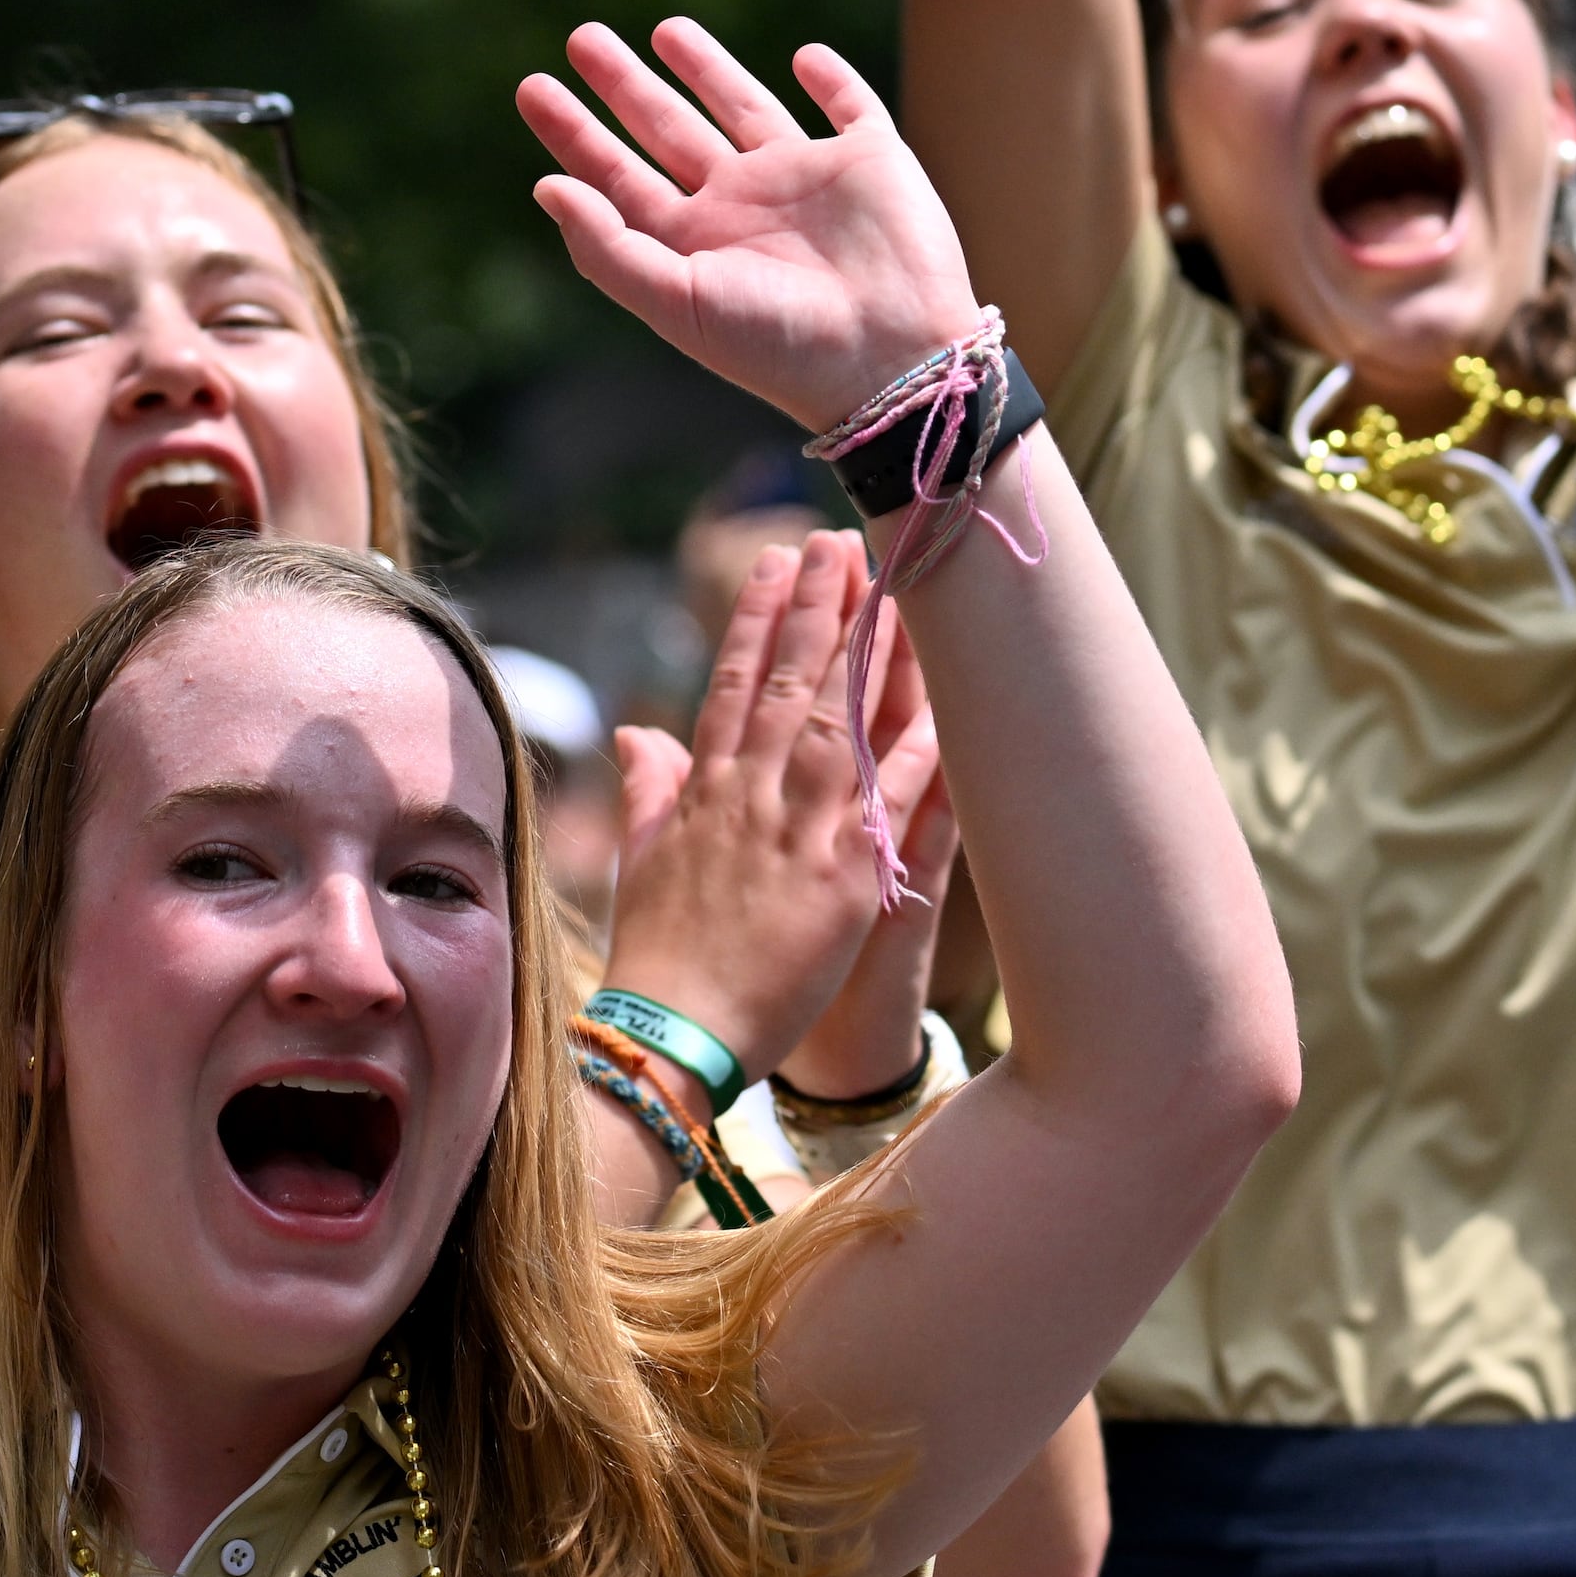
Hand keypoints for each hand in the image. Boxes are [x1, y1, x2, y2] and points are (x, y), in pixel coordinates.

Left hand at [520, 20, 986, 436]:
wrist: (891, 357)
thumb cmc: (781, 344)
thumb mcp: (679, 302)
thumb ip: (608, 247)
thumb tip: (546, 187)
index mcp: (695, 242)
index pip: (620, 177)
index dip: (576, 134)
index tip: (533, 88)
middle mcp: (744, 206)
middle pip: (670, 130)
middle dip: (625, 86)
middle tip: (581, 37)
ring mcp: (806, 180)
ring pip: (744, 107)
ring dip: (706, 69)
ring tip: (665, 29)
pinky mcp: (871, 160)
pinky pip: (848, 106)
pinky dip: (831, 78)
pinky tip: (804, 57)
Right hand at [601, 532, 938, 1088]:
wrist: (671, 1034)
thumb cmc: (657, 959)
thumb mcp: (643, 863)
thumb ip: (648, 792)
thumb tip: (636, 736)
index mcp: (704, 793)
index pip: (732, 683)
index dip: (759, 618)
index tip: (780, 563)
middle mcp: (750, 797)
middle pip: (789, 682)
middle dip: (819, 608)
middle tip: (843, 542)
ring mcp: (798, 832)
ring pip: (838, 719)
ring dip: (868, 651)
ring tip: (890, 589)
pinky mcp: (843, 877)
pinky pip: (889, 798)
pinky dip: (914, 746)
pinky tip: (939, 698)